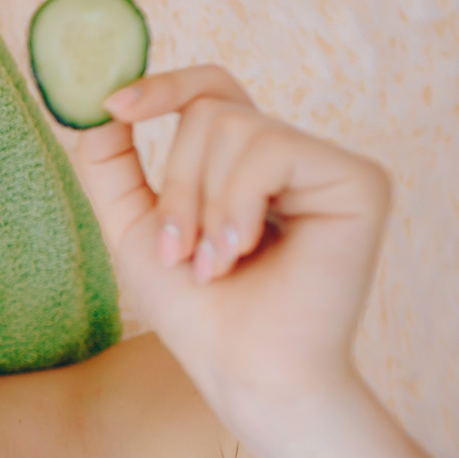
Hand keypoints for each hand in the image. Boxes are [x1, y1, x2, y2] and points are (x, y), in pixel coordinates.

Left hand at [70, 65, 389, 420]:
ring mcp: (329, 167)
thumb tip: (98, 106)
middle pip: (210, 111)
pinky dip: (237, 205)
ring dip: (203, 204)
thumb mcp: (133, 227)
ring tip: (215, 263)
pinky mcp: (360, 180)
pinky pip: (272, 149)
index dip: (164, 86)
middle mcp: (292, 158)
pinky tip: (243, 252)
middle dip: (176, 184)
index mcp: (246, 165)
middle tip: (179, 252)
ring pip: (235, 127)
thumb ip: (111, 164)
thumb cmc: (196, 312)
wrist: (241, 371)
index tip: (115, 104)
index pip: (210, 91)